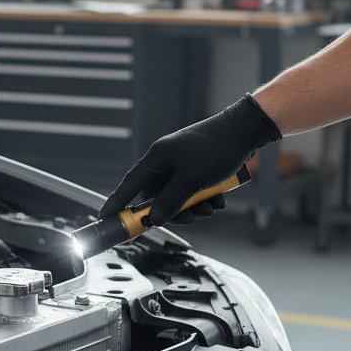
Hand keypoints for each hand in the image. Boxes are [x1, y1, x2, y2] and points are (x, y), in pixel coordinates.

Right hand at [99, 94, 280, 226]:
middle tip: (188, 219)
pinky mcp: (198, 167)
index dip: (117, 202)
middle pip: (159, 196)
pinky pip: (193, 191)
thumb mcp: (191, 180)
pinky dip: (205, 198)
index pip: (130, 184)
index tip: (105, 217)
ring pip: (179, 196)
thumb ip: (170, 202)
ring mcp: (183, 164)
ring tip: (210, 207)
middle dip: (174, 210)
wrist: (245, 131)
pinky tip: (219, 199)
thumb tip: (155, 218)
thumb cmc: (216, 149)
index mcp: (157, 158)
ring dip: (194, 207)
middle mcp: (166, 161)